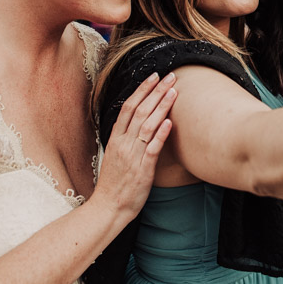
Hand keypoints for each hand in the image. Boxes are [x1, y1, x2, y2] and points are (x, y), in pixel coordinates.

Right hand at [91, 72, 176, 223]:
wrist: (108, 208)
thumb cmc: (114, 183)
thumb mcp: (115, 156)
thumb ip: (125, 139)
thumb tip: (136, 122)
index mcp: (116, 139)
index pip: (128, 107)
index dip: (142, 90)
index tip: (154, 76)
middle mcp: (123, 144)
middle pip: (140, 111)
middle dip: (156, 91)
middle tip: (170, 76)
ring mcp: (133, 156)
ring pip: (147, 125)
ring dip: (161, 107)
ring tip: (174, 91)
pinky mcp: (143, 170)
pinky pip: (152, 149)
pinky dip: (161, 134)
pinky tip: (170, 122)